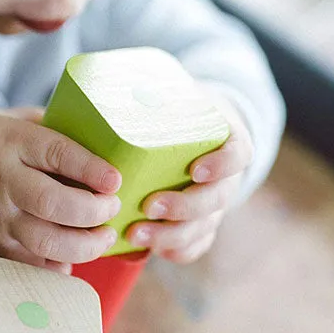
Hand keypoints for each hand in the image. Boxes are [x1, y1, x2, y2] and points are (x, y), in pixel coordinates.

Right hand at [0, 107, 121, 272]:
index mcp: (12, 144)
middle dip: (93, 212)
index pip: (57, 155)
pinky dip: (55, 267)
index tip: (115, 180)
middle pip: (53, 204)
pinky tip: (72, 260)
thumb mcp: (7, 119)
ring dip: (82, 246)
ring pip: (44, 241)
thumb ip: (47, 126)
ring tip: (102, 238)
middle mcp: (6, 182)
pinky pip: (28, 263)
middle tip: (111, 209)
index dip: (90, 169)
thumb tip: (93, 136)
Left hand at [126, 87, 253, 262]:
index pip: (238, 154)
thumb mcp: (175, 96)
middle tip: (150, 206)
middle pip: (217, 199)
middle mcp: (225, 177)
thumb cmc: (176, 115)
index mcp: (226, 141)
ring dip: (171, 236)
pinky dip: (177, 252)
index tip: (195, 169)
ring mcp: (214, 204)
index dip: (222, 164)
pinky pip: (196, 245)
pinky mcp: (200, 224)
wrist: (196, 132)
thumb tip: (95, 81)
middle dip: (184, 207)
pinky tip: (150, 251)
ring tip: (135, 235)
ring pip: (204, 227)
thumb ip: (150, 94)